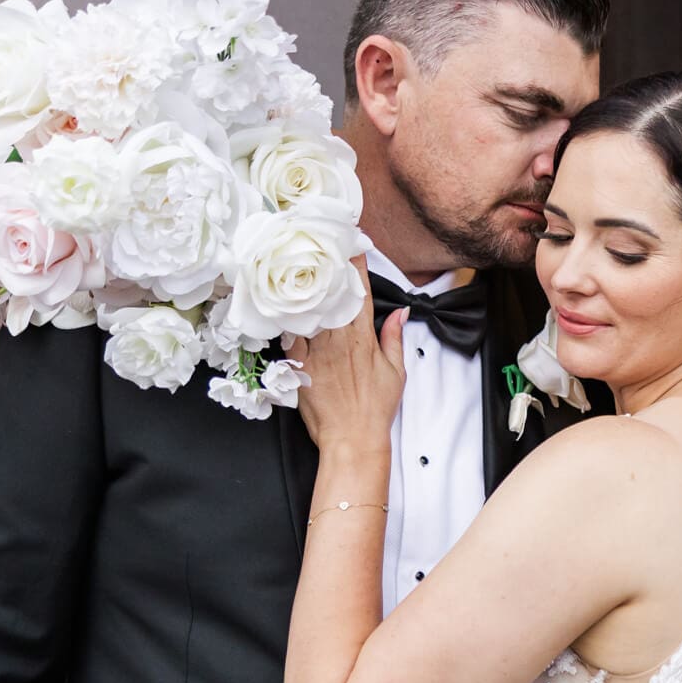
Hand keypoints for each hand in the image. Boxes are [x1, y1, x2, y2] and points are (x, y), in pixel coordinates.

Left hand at [291, 262, 405, 451]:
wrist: (351, 438)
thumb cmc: (374, 408)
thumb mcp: (396, 372)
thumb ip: (394, 338)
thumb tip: (399, 313)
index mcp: (363, 339)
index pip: (359, 294)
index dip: (355, 267)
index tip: (352, 245)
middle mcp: (338, 340)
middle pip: (330, 295)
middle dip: (327, 268)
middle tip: (321, 244)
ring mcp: (316, 352)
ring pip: (308, 311)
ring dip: (305, 288)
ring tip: (298, 264)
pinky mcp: (299, 365)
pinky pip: (289, 335)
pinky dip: (287, 318)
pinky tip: (282, 303)